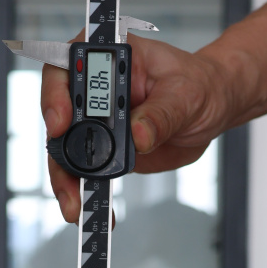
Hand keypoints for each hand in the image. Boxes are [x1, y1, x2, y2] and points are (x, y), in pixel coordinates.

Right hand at [41, 33, 227, 222]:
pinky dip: (87, 194)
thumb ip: (161, 114)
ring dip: (68, 182)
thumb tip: (139, 135)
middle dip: (59, 154)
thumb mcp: (186, 94)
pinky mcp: (104, 149)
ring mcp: (95, 121)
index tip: (60, 122)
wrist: (212, 108)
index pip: (64, 67)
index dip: (54, 94)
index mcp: (107, 57)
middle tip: (68, 182)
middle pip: (58, 118)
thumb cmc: (199, 85)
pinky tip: (95, 211)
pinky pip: (87, 172)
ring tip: (76, 207)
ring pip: (66, 152)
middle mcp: (93, 88)